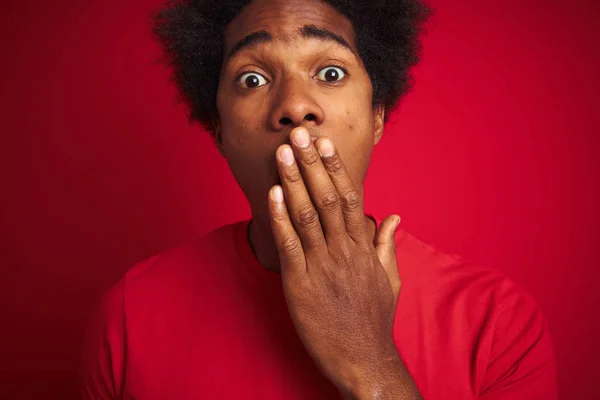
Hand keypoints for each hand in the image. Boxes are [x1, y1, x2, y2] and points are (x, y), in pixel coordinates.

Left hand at [267, 127, 407, 396]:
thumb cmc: (374, 320)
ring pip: (307, 214)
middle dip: (311, 163)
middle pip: (326, 198)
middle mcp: (344, 251)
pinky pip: (289, 244)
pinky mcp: (300, 285)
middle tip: (300, 134)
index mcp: (362, 248)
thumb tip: (391, 216)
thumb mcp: (390, 280)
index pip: (348, 198)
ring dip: (293, 180)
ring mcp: (322, 266)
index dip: (335, 169)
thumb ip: (386, 245)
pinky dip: (280, 217)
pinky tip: (272, 194)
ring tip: (283, 152)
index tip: (326, 144)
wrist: (365, 359)